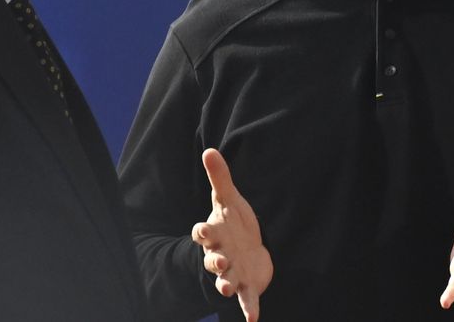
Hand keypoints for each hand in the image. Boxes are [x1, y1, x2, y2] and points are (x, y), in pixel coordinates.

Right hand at [191, 148, 272, 321]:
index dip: (202, 232)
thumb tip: (209, 149)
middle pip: (212, 260)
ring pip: (225, 282)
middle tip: (218, 262)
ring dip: (225, 286)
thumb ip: (219, 178)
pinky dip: (248, 310)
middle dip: (214, 261)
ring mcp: (231, 273)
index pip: (203, 233)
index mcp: (214, 234)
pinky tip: (252, 321)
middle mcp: (219, 256)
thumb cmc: (234, 224)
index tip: (201, 230)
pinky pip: (246, 300)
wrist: (246, 250)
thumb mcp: (228, 201)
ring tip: (227, 289)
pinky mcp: (246, 287)